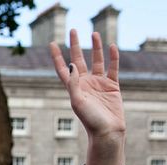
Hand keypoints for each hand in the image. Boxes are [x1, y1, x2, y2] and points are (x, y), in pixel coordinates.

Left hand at [50, 30, 124, 164]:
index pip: (63, 68)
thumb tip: (72, 65)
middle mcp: (85, 84)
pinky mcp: (113, 86)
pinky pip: (113, 68)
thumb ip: (74, 84)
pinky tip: (112, 46)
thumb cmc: (90, 121)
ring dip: (96, 47)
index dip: (57, 56)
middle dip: (75, 45)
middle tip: (73, 30)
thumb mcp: (78, 102)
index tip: (52, 43)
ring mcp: (99, 84)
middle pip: (79, 60)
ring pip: (97, 61)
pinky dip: (113, 57)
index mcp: (74, 88)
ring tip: (94, 33)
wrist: (107, 132)